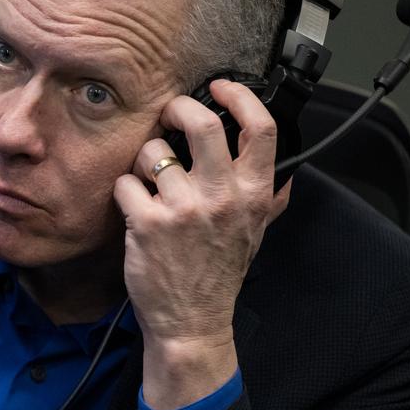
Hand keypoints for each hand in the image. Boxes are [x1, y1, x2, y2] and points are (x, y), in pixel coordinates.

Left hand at [113, 79, 290, 409]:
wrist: (192, 323)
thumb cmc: (219, 274)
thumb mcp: (255, 233)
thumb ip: (269, 199)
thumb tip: (285, 171)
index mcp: (255, 194)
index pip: (261, 128)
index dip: (238, 95)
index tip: (218, 87)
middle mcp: (224, 197)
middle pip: (200, 122)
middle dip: (176, 109)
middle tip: (167, 117)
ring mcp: (184, 209)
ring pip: (153, 151)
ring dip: (144, 160)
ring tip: (149, 182)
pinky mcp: (147, 223)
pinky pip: (125, 183)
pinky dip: (124, 192)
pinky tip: (134, 210)